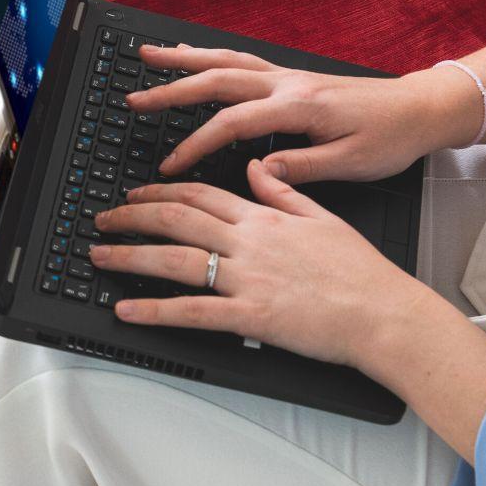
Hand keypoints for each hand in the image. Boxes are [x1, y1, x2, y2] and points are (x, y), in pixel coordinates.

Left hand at [90, 161, 420, 366]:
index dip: (160, 192)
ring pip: (175, 260)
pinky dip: (154, 311)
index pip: (200, 194)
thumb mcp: (323, 217)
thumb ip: (284, 191)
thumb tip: (257, 168)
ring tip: (98, 255)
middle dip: (131, 217)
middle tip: (101, 219)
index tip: (135, 195)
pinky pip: (192, 312)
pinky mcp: (251, 317)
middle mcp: (249, 243)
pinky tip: (126, 310)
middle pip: (176, 220)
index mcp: (265, 217)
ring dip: (129, 256)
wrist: (386, 314)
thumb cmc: (361, 273)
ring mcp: (247, 279)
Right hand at [128, 44, 472, 183]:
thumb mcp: (352, 163)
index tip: (170, 167)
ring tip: (147, 57)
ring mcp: (289, 77)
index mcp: (299, 106)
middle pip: (218, 78)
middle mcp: (289, 84)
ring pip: (226, 60)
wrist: (423, 108)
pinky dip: (211, 57)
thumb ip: (302, 167)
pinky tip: (194, 58)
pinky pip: (242, 61)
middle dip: (171, 88)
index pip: (233, 124)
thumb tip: (259, 172)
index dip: (196, 146)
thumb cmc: (393, 137)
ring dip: (184, 59)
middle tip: (133, 97)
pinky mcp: (293, 78)